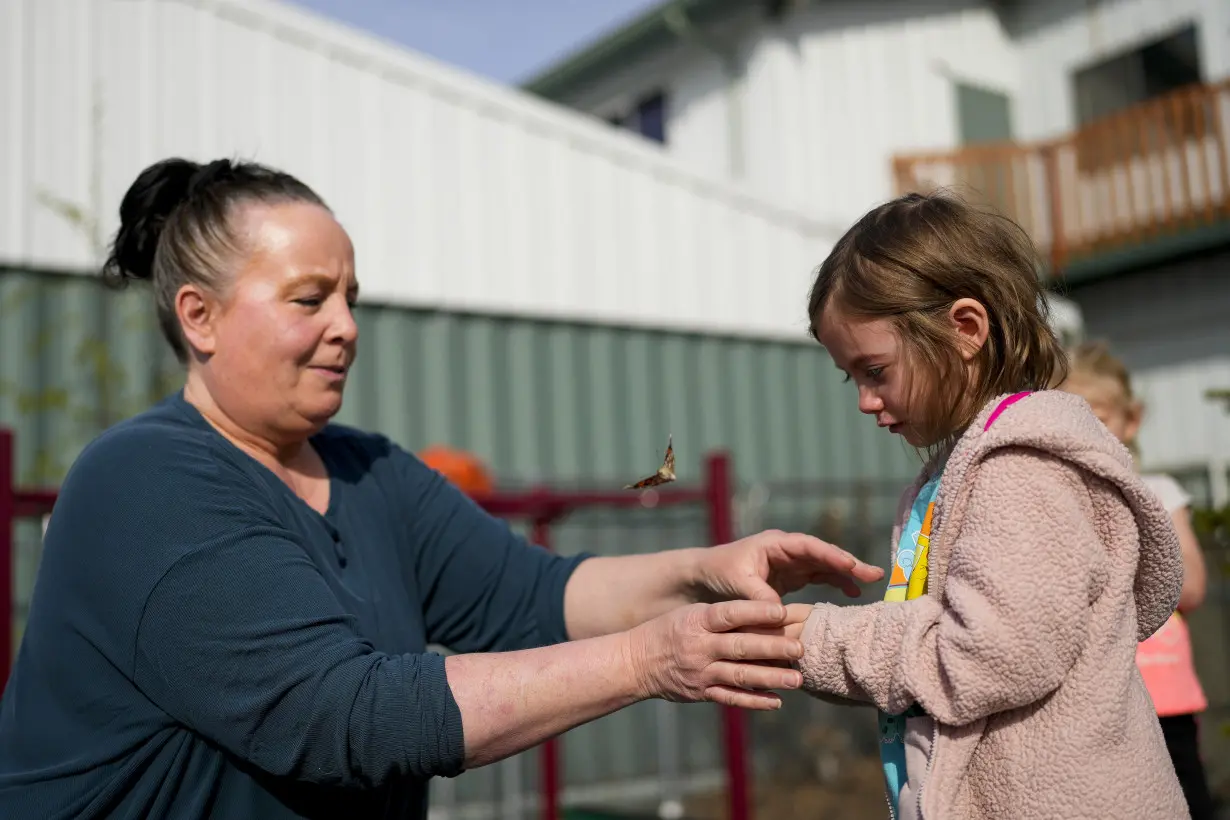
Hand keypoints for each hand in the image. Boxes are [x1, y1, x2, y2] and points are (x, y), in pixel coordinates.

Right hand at [626, 600, 804, 709]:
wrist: (636, 662)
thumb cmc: (669, 631)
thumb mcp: (690, 614)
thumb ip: (722, 616)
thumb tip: (764, 615)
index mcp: (697, 621)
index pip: (730, 614)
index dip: (756, 613)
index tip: (783, 612)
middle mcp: (700, 647)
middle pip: (740, 646)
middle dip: (772, 648)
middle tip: (800, 648)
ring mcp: (701, 672)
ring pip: (740, 675)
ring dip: (771, 678)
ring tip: (796, 679)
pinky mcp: (701, 693)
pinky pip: (731, 698)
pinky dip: (754, 701)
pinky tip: (776, 701)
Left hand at [691, 529, 883, 603]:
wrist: (703, 577)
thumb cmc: (718, 572)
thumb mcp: (737, 583)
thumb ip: (759, 596)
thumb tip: (783, 615)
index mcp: (774, 544)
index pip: (808, 546)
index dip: (830, 555)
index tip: (849, 564)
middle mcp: (787, 550)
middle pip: (823, 554)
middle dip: (848, 563)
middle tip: (875, 574)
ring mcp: (790, 563)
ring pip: (824, 566)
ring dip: (846, 573)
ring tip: (870, 582)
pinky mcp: (791, 578)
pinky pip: (818, 577)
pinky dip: (834, 584)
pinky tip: (850, 593)